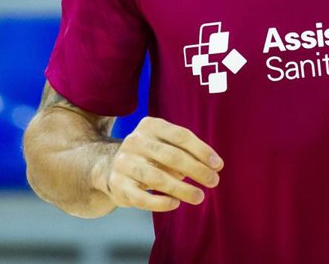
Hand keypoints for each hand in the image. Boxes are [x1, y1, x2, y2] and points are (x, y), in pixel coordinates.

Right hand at [101, 116, 223, 211]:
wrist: (110, 168)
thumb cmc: (150, 156)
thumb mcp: (166, 145)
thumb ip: (187, 152)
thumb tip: (213, 167)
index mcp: (150, 126)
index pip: (181, 136)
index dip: (202, 150)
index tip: (218, 165)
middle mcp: (135, 141)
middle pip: (171, 156)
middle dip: (196, 170)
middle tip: (213, 181)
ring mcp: (124, 163)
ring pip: (157, 177)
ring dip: (182, 189)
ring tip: (199, 197)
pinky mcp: (117, 185)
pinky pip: (142, 196)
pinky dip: (160, 201)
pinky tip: (176, 204)